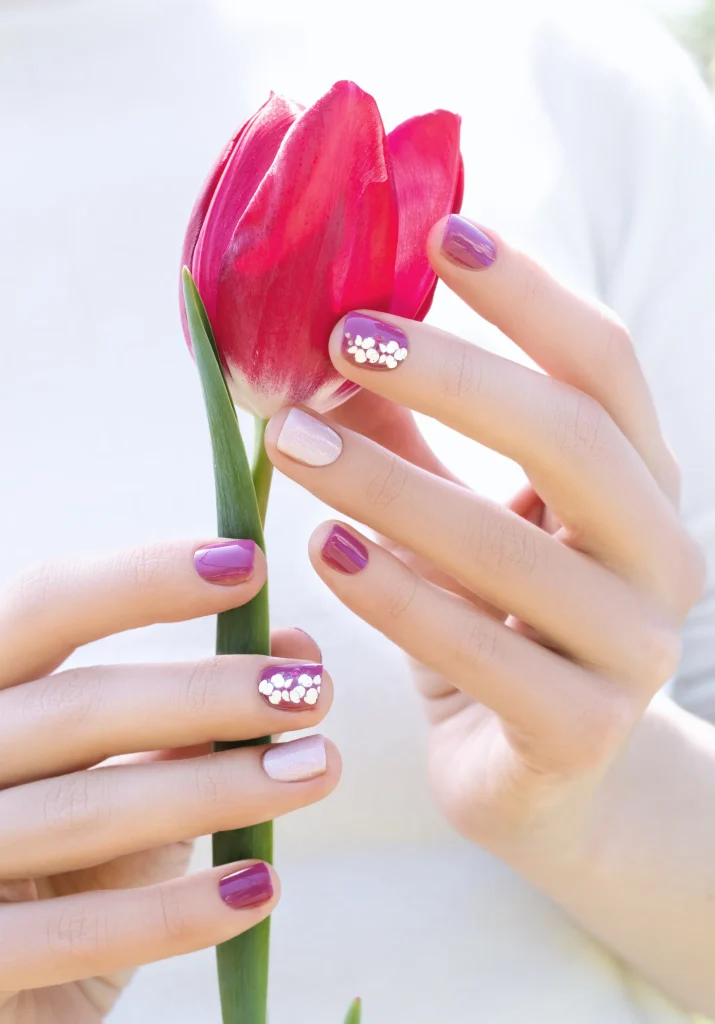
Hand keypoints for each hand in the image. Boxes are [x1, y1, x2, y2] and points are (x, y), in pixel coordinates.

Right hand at [0, 539, 338, 1021]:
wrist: (0, 994)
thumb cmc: (61, 865)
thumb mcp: (113, 778)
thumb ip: (187, 721)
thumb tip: (299, 651)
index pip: (47, 606)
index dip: (144, 579)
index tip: (252, 564)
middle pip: (79, 706)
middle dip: (207, 693)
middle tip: (314, 691)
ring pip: (90, 810)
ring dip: (219, 787)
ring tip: (319, 767)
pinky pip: (79, 931)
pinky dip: (179, 908)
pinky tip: (261, 886)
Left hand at [264, 213, 703, 856]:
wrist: (551, 786)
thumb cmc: (499, 635)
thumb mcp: (460, 527)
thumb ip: (412, 442)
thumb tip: (321, 352)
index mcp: (640, 487)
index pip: (604, 366)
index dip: (529, 295)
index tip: (442, 231)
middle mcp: (658, 555)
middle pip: (572, 437)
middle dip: (456, 376)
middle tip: (345, 336)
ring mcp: (631, 649)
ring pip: (515, 549)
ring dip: (391, 483)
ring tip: (292, 439)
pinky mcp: (581, 731)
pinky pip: (482, 653)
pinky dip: (397, 595)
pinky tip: (326, 549)